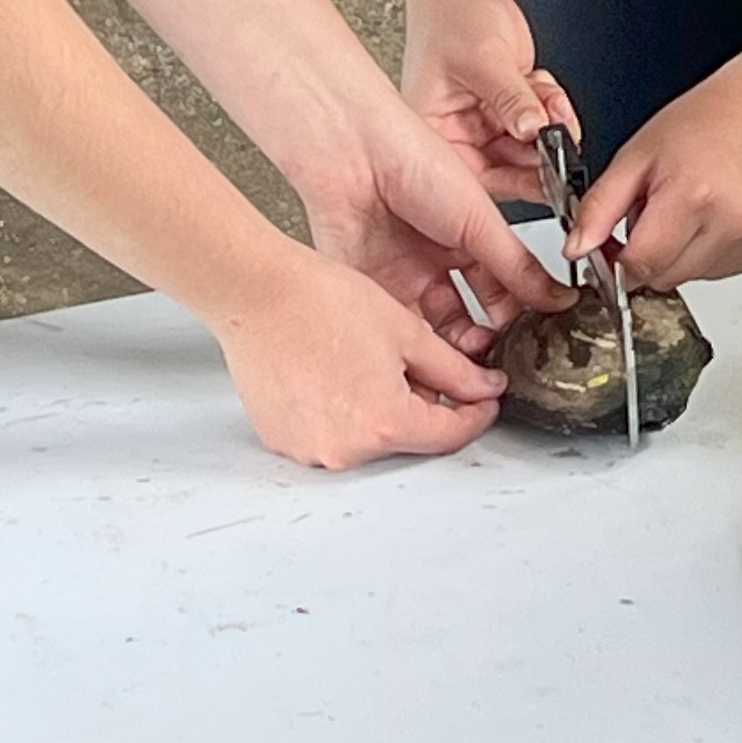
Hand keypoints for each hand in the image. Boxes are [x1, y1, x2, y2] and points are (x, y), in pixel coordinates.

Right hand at [200, 237, 511, 468]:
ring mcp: (309, 449)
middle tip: (420, 365)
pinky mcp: (283, 441)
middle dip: (426, 406)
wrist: (256, 292)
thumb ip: (455, 369)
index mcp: (383, 423)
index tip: (484, 399)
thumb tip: (483, 388)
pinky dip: (343, 413)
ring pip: (368, 439)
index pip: (450, 436)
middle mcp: (344, 450)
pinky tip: (337, 373)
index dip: (477, 414)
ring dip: (382, 410)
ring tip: (367, 361)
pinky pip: (330, 434)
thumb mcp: (407, 331)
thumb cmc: (319, 302)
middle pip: (407, 439)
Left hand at [287, 82, 561, 344]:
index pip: (501, 289)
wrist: (353, 156)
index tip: (532, 342)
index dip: (517, 317)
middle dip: (486, 343)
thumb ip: (518, 267)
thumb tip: (559, 297)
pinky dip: (419, 354)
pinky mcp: (370, 293)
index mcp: (466, 238)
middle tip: (498, 363)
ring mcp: (401, 279)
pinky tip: (437, 363)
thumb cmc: (413, 161)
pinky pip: (399, 333)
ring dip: (454, 354)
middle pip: (467, 317)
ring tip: (471, 369)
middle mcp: (434, 262)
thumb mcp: (480, 220)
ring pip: (434, 332)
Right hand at [400, 0, 574, 200]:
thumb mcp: (482, 57)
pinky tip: (546, 87)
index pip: (474, 178)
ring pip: (532, 146)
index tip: (547, 177)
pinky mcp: (510, 108)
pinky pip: (542, 123)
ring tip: (555, 104)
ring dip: (552, 127)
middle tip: (562, 138)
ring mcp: (487, 123)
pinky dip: (554, 108)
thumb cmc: (450, 15)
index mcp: (433, 133)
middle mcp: (459, 134)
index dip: (512, 182)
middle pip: (508, 168)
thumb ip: (510, 97)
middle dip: (541, 151)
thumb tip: (533, 130)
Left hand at [569, 62, 741, 288]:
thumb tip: (576, 250)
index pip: (639, 265)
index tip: (614, 243)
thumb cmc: (706, 120)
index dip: (617, 259)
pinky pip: (718, 272)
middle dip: (648, 254)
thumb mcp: (637, 154)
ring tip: (689, 207)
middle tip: (656, 210)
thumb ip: (599, 207)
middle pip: (664, 278)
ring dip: (678, 254)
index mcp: (693, 196)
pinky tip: (713, 215)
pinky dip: (705, 253)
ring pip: (690, 278)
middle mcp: (730, 222)